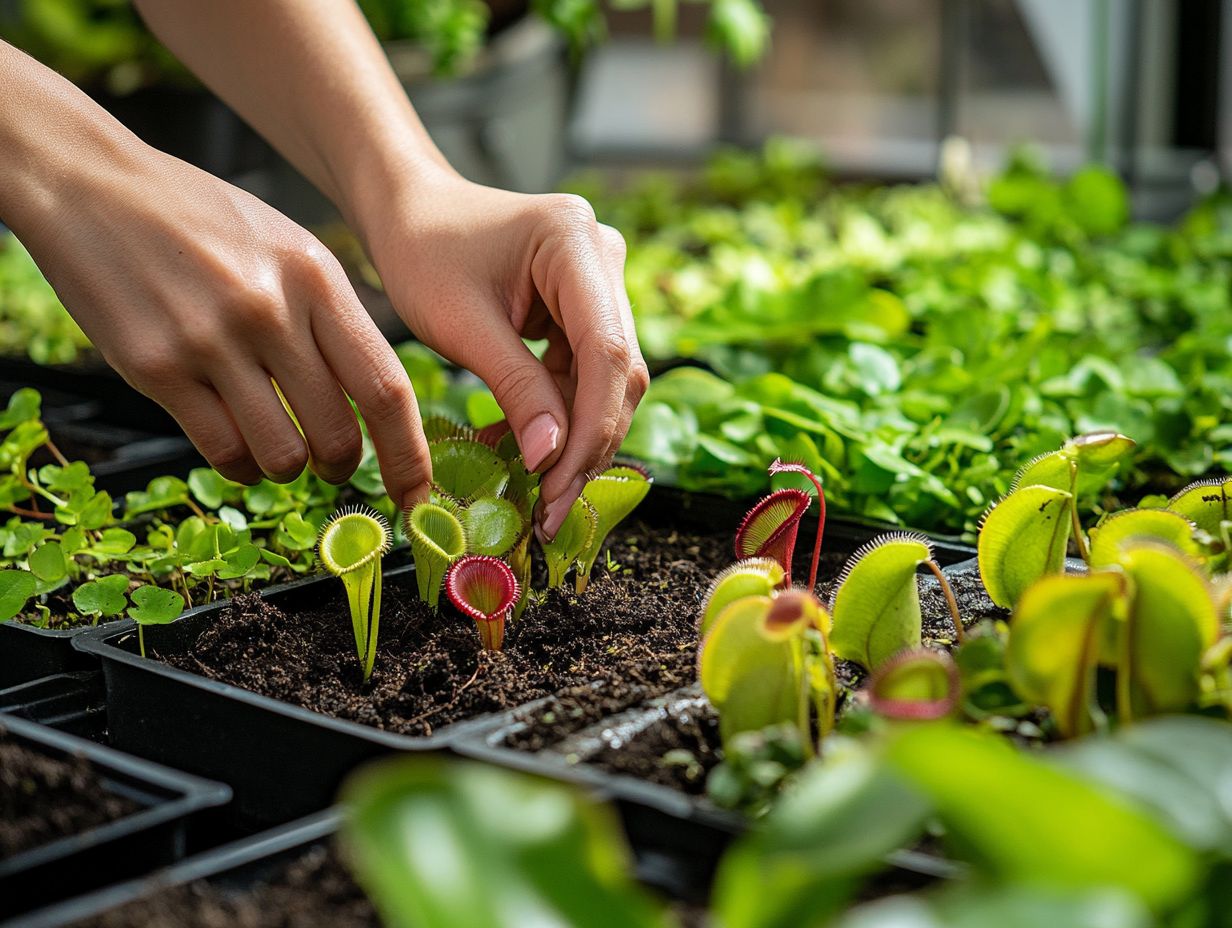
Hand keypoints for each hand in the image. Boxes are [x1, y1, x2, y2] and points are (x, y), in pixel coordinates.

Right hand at [18, 142, 432, 508]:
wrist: (92, 183)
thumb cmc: (199, 219)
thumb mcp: (286, 246)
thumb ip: (330, 314)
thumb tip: (373, 396)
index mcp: (316, 278)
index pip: (386, 387)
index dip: (408, 453)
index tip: (417, 492)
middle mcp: (272, 311)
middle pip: (338, 432)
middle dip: (343, 466)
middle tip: (334, 466)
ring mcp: (211, 341)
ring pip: (282, 455)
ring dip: (288, 469)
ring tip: (277, 450)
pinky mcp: (156, 368)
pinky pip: (222, 451)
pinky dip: (240, 466)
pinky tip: (237, 448)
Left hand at [361, 169, 649, 538]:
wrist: (410, 213)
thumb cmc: (422, 253)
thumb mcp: (461, 325)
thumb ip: (515, 388)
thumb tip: (553, 457)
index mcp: (574, 242)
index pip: (607, 351)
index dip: (590, 425)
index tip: (557, 483)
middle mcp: (604, 257)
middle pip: (619, 370)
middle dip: (588, 442)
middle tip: (552, 508)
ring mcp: (600, 283)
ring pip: (609, 380)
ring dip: (576, 436)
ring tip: (539, 491)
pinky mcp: (586, 307)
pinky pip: (586, 374)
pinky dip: (560, 416)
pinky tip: (529, 449)